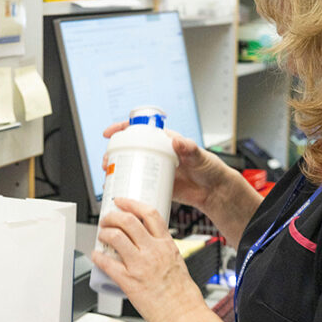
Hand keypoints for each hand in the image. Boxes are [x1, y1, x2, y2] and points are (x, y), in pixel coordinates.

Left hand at [92, 197, 208, 321]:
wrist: (184, 316)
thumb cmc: (183, 296)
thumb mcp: (177, 263)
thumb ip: (162, 252)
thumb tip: (148, 247)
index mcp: (166, 245)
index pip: (149, 214)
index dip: (132, 203)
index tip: (122, 202)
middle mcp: (153, 251)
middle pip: (127, 221)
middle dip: (112, 216)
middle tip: (107, 219)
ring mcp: (140, 265)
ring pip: (115, 237)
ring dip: (104, 233)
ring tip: (101, 235)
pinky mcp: (129, 282)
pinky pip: (107, 263)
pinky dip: (98, 256)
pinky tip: (96, 255)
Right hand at [102, 122, 233, 212]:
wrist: (215, 191)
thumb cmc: (210, 169)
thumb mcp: (199, 156)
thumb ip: (190, 148)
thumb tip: (177, 140)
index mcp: (165, 141)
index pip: (140, 130)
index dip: (122, 129)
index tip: (109, 133)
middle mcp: (157, 154)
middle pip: (129, 150)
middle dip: (113, 154)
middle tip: (107, 163)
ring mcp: (155, 170)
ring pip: (130, 167)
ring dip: (116, 171)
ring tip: (108, 178)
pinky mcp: (156, 185)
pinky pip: (138, 185)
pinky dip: (126, 188)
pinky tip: (118, 192)